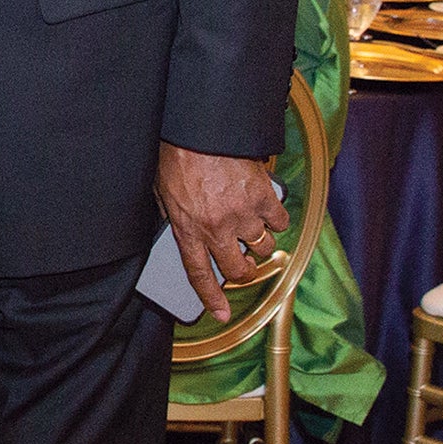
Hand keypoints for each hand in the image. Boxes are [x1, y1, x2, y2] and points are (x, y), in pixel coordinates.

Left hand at [156, 143, 288, 322]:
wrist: (202, 129)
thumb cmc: (177, 155)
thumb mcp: (162, 191)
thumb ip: (173, 216)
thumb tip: (179, 231)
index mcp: (188, 229)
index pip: (199, 274)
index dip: (211, 298)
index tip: (222, 314)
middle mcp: (217, 228)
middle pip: (238, 269)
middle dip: (245, 272)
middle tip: (246, 266)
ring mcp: (243, 214)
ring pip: (263, 246)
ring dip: (261, 241)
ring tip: (252, 227)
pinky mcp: (264, 197)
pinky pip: (280, 221)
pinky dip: (277, 218)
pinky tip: (267, 209)